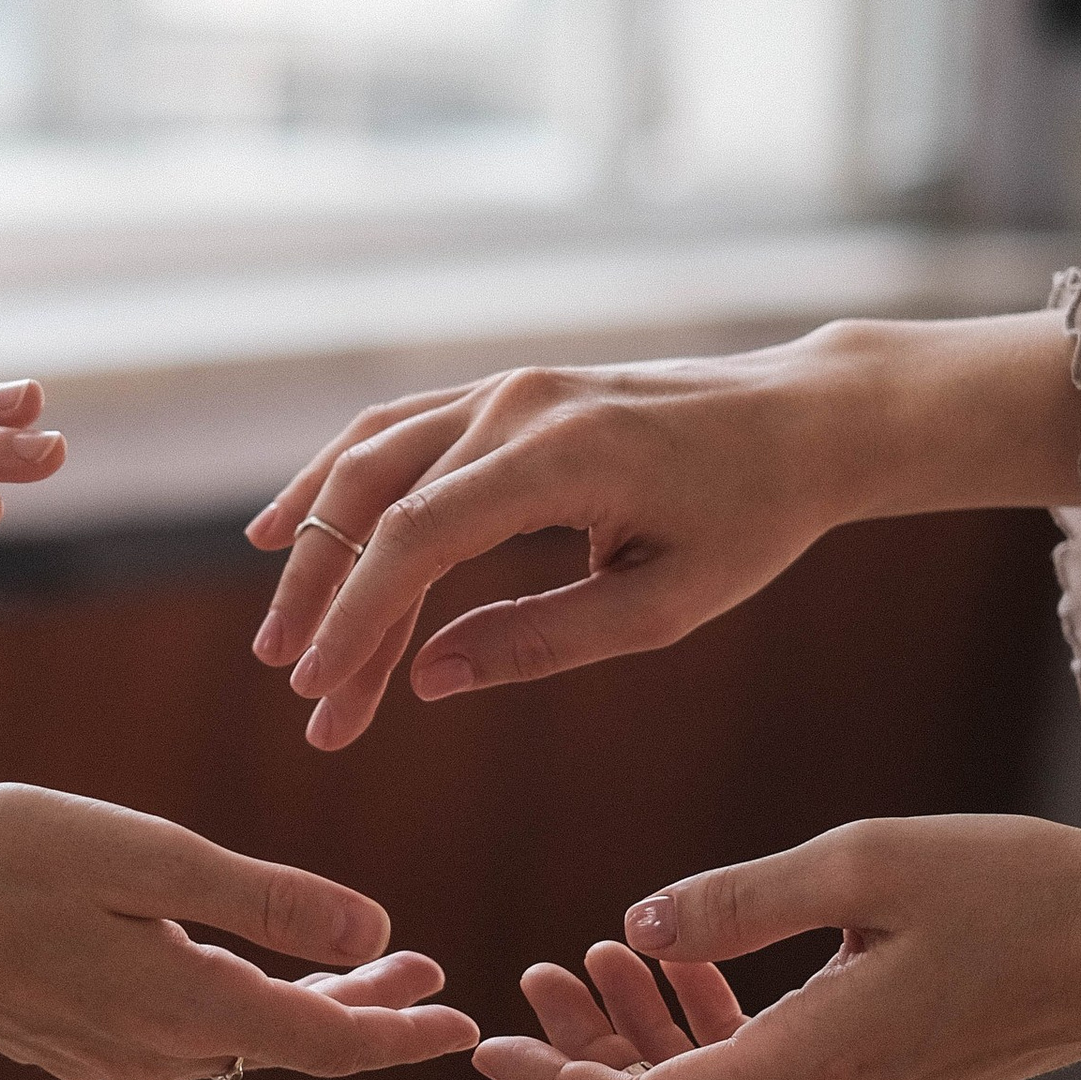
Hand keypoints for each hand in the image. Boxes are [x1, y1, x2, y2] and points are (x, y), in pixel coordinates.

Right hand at [0, 785, 478, 1079]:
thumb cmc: (3, 857)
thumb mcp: (147, 856)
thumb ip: (265, 901)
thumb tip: (379, 936)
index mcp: (182, 1007)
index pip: (326, 1044)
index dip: (403, 1034)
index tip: (465, 1021)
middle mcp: (151, 1051)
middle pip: (288, 1046)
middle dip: (365, 1012)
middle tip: (424, 970)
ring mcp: (103, 1055)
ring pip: (234, 1043)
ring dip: (300, 1007)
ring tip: (353, 962)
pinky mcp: (67, 1042)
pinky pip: (178, 1039)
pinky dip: (233, 1008)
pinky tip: (232, 969)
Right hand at [249, 313, 1080, 750]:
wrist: (800, 419)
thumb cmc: (749, 519)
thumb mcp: (665, 606)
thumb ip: (543, 641)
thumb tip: (429, 679)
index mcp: (561, 455)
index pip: (417, 536)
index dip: (356, 616)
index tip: (316, 692)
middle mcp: (516, 404)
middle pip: (374, 498)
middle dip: (324, 598)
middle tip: (294, 690)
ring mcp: (504, 387)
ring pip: (370, 460)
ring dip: (315, 543)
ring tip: (280, 631)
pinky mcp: (503, 392)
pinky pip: (395, 432)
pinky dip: (335, 480)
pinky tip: (287, 525)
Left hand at [472, 812, 1080, 1079]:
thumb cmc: (1018, 890)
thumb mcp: (864, 862)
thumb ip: (739, 898)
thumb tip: (635, 922)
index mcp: (817, 1065)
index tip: (485, 1047)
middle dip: (588, 1059)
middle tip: (537, 973)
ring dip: (645, 1038)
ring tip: (594, 949)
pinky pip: (766, 1079)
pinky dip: (709, 1029)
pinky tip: (681, 954)